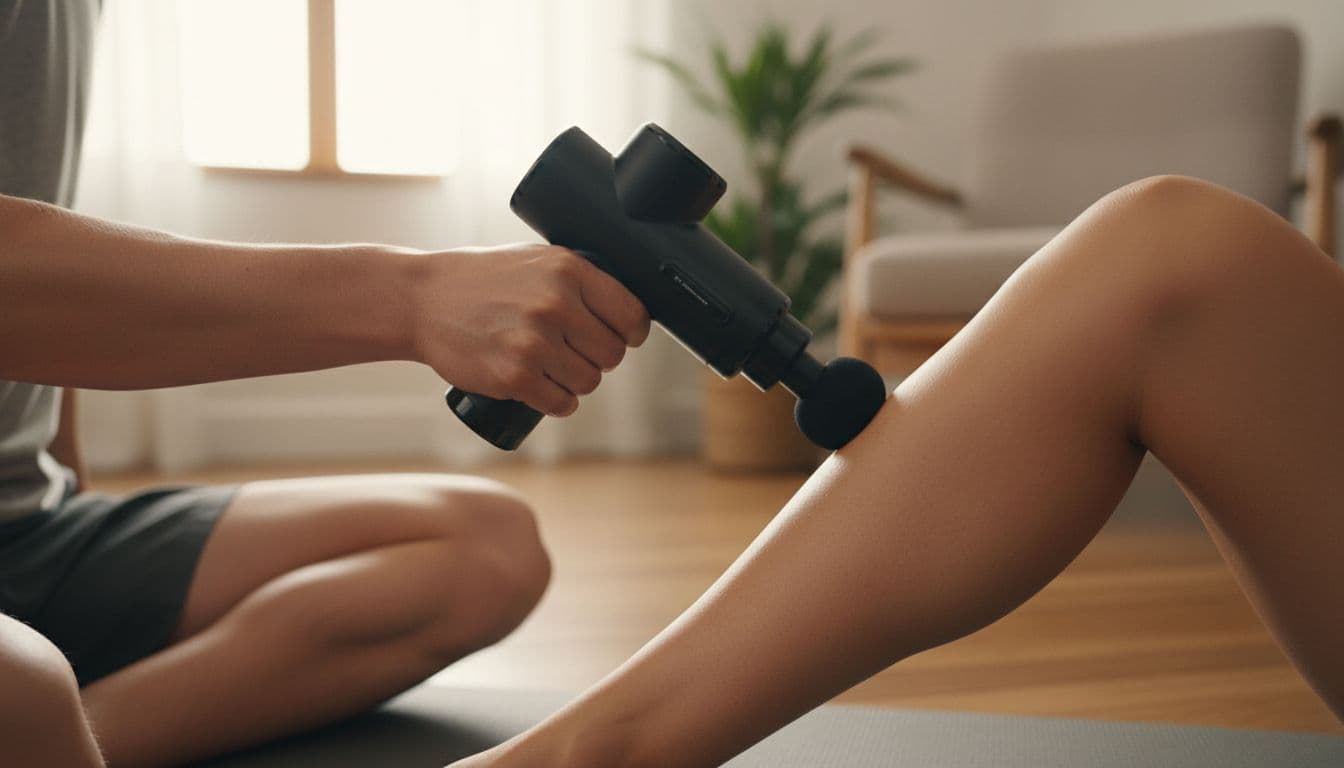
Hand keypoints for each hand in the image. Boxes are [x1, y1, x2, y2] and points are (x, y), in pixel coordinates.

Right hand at [414, 244, 649, 416]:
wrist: (422, 299)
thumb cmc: (482, 280)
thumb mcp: (535, 261)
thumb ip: (577, 280)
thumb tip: (624, 311)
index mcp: (567, 270)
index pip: (631, 315)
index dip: (631, 332)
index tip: (624, 337)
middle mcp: (555, 304)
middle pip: (612, 354)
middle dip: (599, 359)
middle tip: (575, 353)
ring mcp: (534, 343)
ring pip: (589, 382)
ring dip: (577, 382)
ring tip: (553, 368)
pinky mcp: (514, 377)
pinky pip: (562, 404)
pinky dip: (557, 402)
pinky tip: (543, 389)